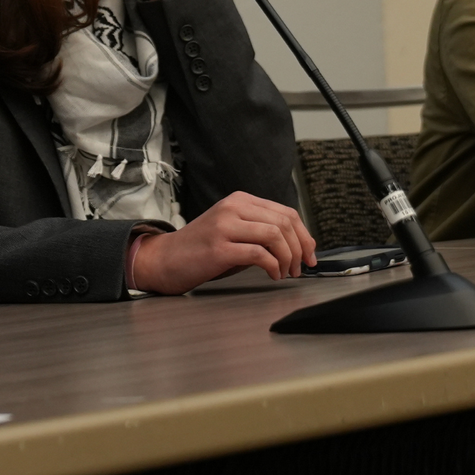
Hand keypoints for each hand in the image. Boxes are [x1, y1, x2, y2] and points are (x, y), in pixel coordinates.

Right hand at [127, 192, 315, 293]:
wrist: (164, 259)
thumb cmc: (201, 250)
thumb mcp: (232, 230)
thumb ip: (259, 230)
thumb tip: (297, 245)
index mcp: (239, 199)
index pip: (286, 212)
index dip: (304, 235)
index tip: (310, 254)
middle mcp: (233, 207)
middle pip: (284, 222)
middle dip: (300, 248)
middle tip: (302, 267)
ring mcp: (225, 226)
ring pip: (275, 235)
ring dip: (288, 258)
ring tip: (286, 273)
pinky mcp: (219, 248)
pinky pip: (259, 254)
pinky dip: (273, 266)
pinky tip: (273, 275)